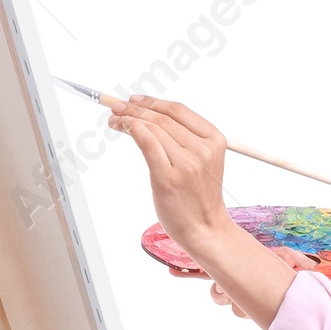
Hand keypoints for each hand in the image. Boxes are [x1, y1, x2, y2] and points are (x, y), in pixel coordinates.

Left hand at [107, 95, 317, 326]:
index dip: (153, 102)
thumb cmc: (199, 198)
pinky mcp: (168, 177)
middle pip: (162, 118)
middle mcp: (202, 149)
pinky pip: (146, 143)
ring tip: (115, 120)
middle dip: (135, 108)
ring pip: (152, 128)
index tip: (135, 100)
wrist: (206, 229)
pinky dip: (131, 130)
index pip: (179, 111)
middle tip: (116, 108)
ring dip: (129, 119)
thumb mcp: (202, 162)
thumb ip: (186, 141)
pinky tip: (122, 128)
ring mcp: (186, 163)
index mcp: (214, 140)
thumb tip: (152, 119)